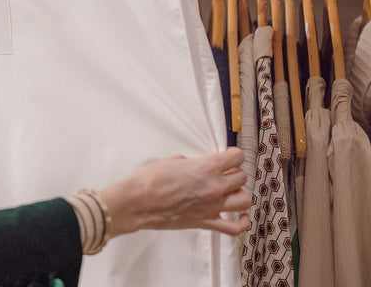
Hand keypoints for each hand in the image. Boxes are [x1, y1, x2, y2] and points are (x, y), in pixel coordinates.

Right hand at [99, 147, 251, 237]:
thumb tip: (197, 166)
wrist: (138, 202)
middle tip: (224, 173)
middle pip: (242, 177)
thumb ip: (191, 162)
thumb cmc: (149, 180)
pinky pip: (234, 228)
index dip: (233, 154)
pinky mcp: (206, 222)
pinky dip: (242, 223)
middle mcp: (214, 187)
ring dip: (239, 194)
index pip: (237, 157)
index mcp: (207, 167)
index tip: (228, 156)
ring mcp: (212, 206)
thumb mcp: (171, 160)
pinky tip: (240, 216)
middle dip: (234, 173)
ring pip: (244, 200)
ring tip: (230, 192)